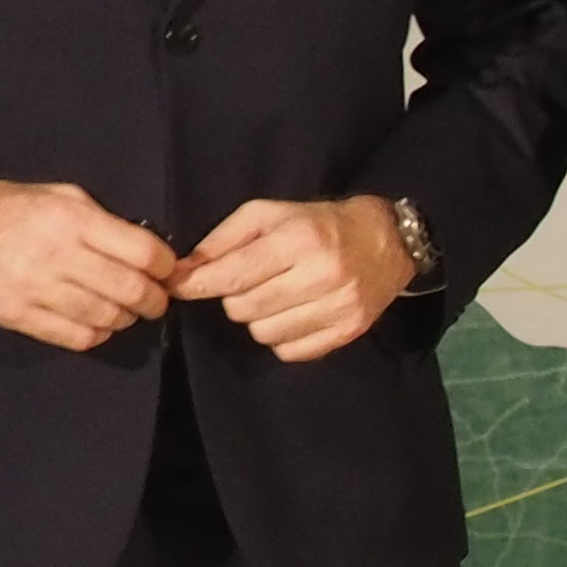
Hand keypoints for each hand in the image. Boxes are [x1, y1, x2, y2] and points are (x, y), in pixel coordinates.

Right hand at [0, 178, 174, 351]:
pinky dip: (97, 334)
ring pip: (107, 317)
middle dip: (155, 299)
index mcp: (72, 220)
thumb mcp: (57, 196)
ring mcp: (37, 290)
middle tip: (157, 300)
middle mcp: (58, 256)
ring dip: (127, 319)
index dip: (166, 266)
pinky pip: (76, 338)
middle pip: (131, 289)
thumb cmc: (5, 208)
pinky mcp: (19, 317)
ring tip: (127, 311)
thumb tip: (144, 245)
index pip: (143, 251)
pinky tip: (99, 324)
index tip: (167, 270)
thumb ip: (100, 218)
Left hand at [175, 194, 416, 363]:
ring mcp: (338, 307)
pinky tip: (293, 315)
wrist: (387, 241)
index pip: (234, 275)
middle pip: (245, 308)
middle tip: (247, 284)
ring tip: (274, 299)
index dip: (199, 284)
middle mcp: (321, 275)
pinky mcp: (349, 331)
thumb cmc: (318, 224)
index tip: (179, 286)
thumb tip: (184, 271)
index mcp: (299, 239)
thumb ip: (224, 238)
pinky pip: (291, 351)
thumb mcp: (270, 214)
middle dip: (234, 298)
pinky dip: (282, 337)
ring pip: (264, 333)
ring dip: (259, 319)